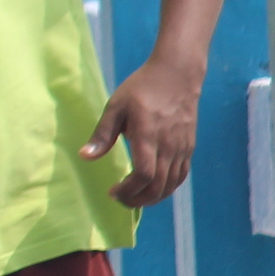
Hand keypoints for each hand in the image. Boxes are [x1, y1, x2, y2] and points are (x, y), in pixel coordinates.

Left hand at [86, 54, 202, 207]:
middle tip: (121, 200)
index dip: (128, 190)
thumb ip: (102, 134)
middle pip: (158, 186)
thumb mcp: (115, 107)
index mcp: (148, 136)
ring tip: (134, 198)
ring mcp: (182, 148)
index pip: (143, 174)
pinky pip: (181, 175)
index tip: (112, 192)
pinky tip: (153, 188)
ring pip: (172, 184)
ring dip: (153, 198)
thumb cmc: (142, 88)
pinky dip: (168, 188)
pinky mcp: (189, 147)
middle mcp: (169, 146)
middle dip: (138, 199)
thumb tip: (85, 157)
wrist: (176, 75)